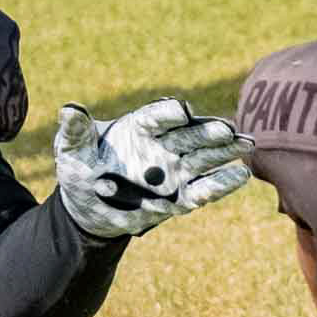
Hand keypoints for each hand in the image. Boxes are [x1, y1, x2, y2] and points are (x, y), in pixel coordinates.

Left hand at [53, 97, 252, 238]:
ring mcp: (174, 171)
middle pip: (190, 135)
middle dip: (208, 132)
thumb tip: (69, 110)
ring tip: (247, 144)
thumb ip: (75, 132)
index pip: (156, 117)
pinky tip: (241, 175)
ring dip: (225, 152)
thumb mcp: (71, 151)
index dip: (168, 114)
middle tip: (227, 128)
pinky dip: (221, 184)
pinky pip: (203, 191)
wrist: (89, 207)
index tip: (180, 111)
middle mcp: (162, 146)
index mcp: (138, 128)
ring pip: (204, 159)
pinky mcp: (179, 197)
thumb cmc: (80, 171)